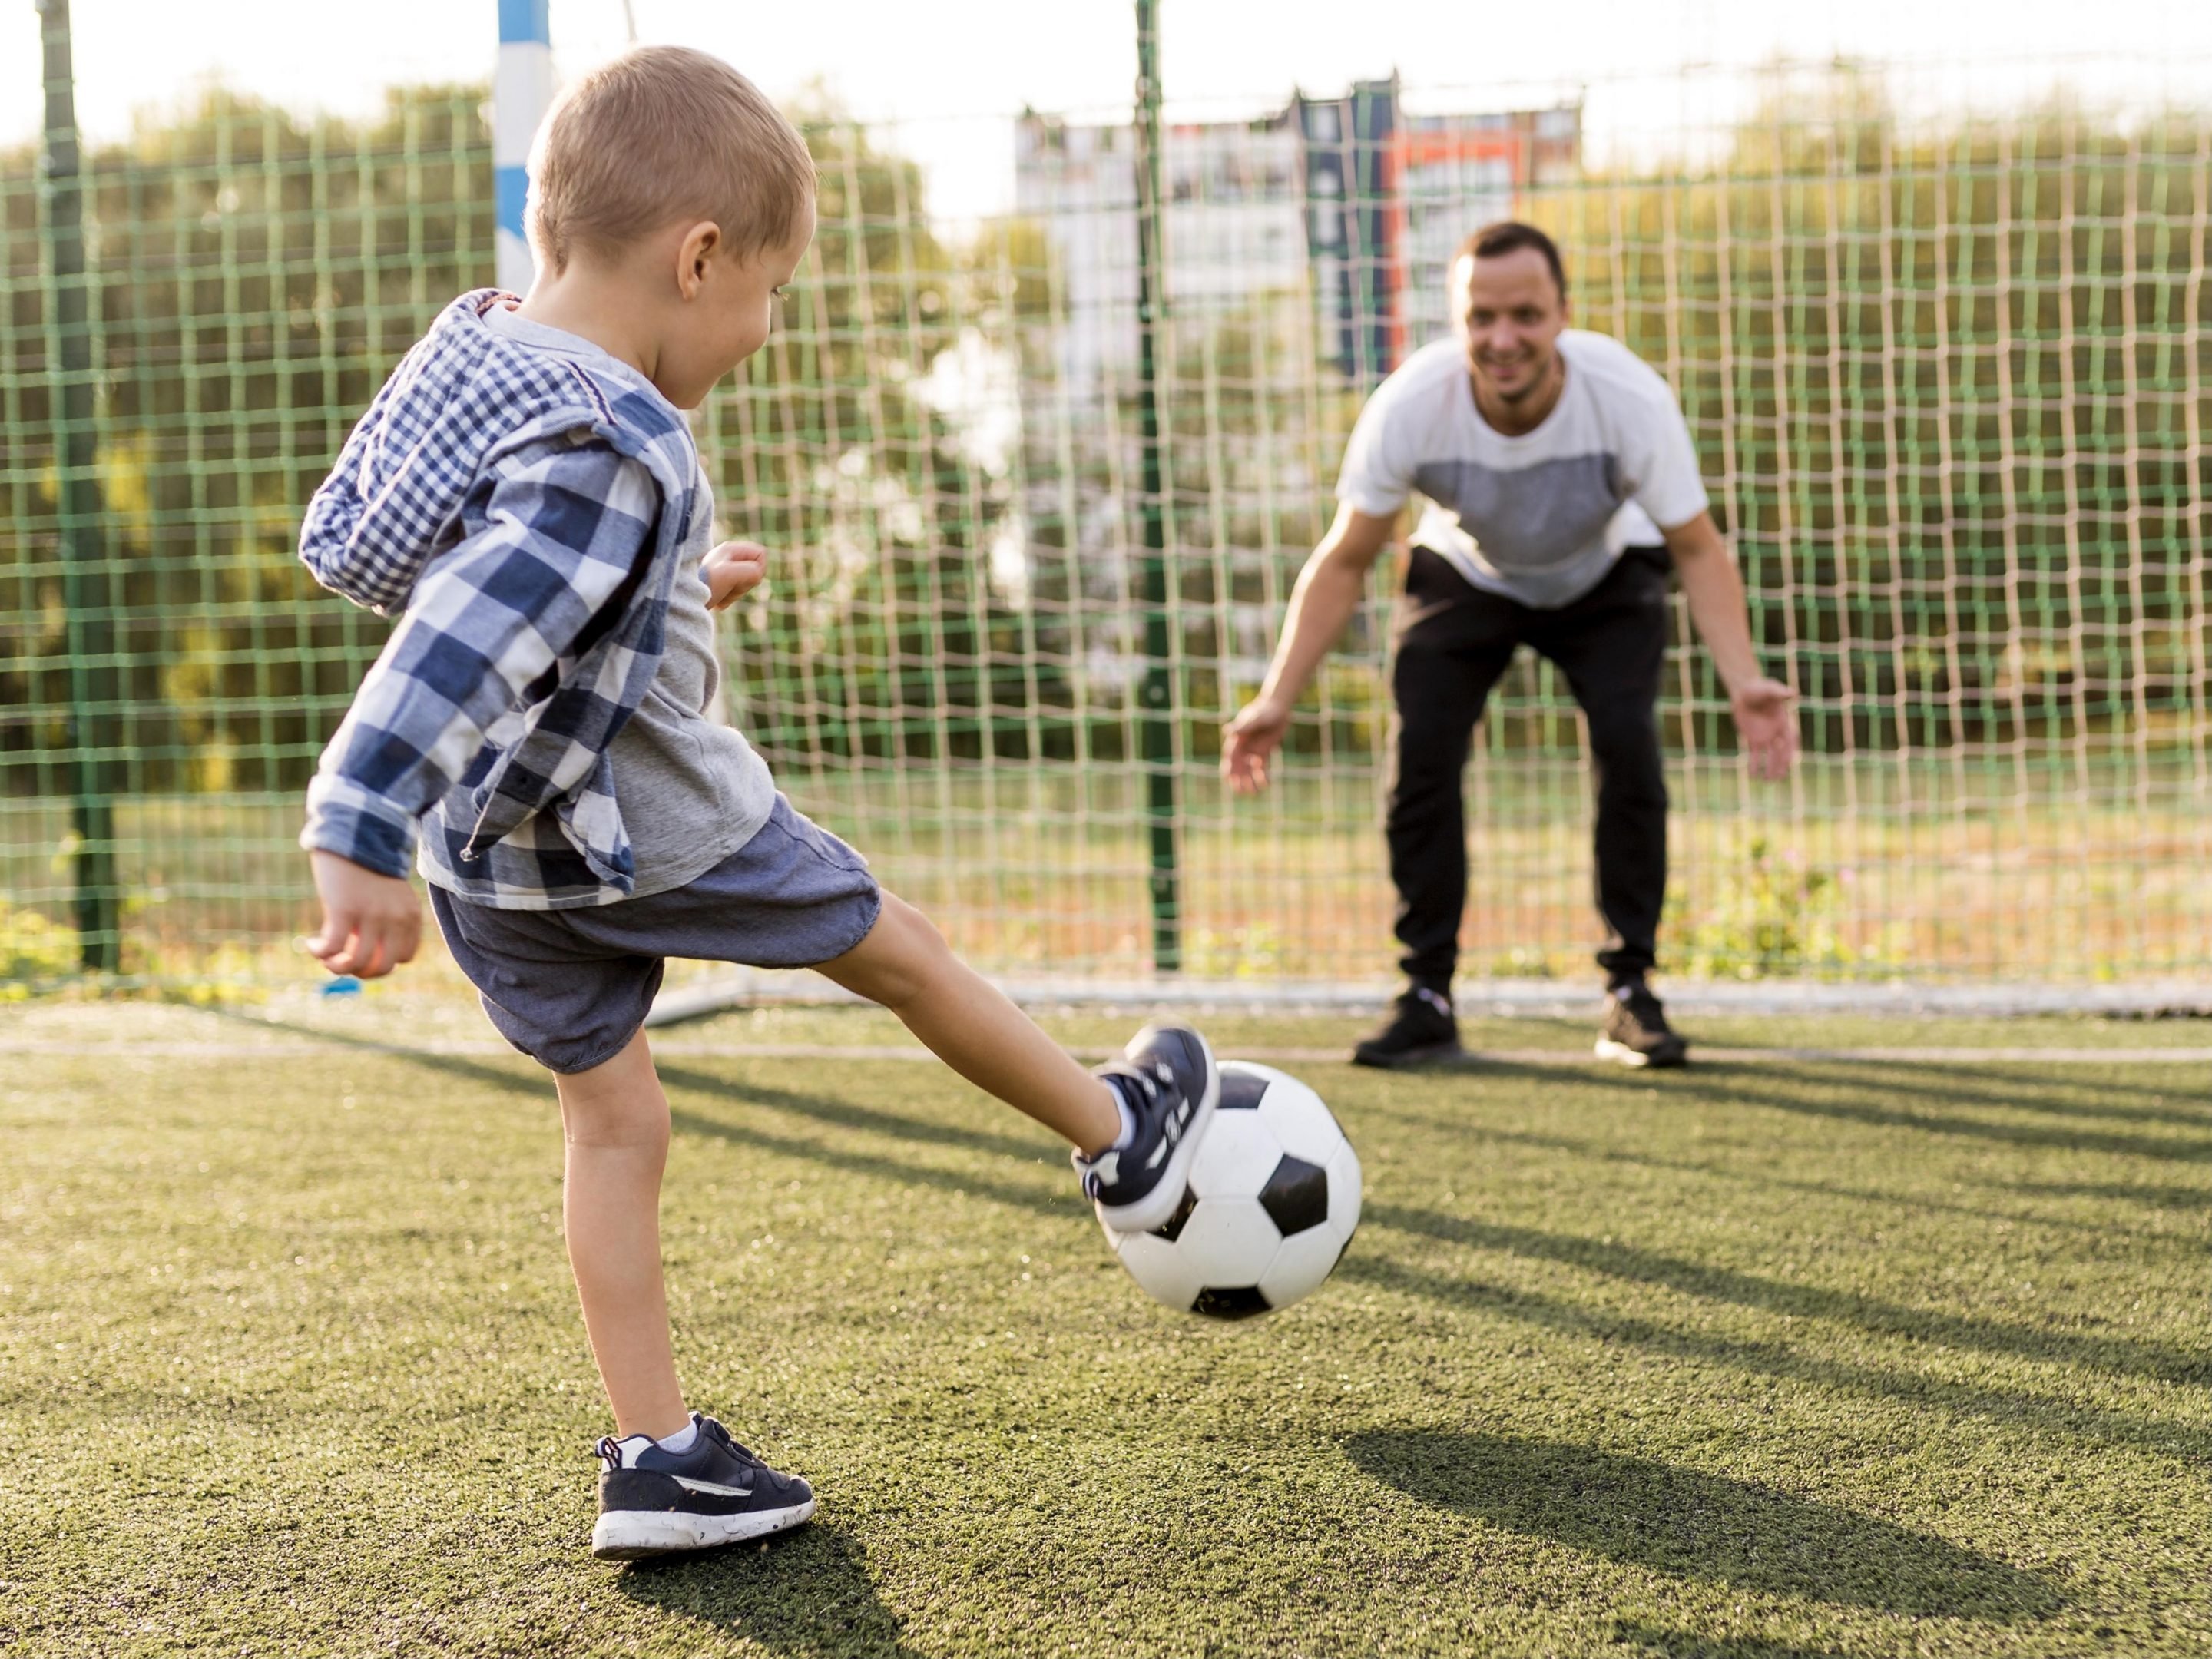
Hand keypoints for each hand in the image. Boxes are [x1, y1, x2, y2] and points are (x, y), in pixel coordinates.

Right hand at [303, 850, 420, 978]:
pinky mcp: (345, 910)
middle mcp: (395, 918)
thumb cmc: (366, 865)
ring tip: (324, 956)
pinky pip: (333, 948)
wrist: (353, 832)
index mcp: (410, 914)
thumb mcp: (388, 894)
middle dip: (360, 972)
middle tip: (341, 961)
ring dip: (336, 967)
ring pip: (356, 963)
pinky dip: (320, 954)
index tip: (362, 951)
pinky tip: (311, 945)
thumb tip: (366, 956)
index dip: (381, 961)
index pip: (404, 957)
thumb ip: (387, 919)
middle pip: (382, 967)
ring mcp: (371, 915)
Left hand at [702, 540, 767, 611]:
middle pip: (754, 571)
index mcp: (731, 549)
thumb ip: (750, 571)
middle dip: (745, 584)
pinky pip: (734, 592)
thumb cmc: (703, 584)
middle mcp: (727, 557)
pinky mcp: (718, 583)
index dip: (758, 569)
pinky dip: (728, 599)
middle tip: (729, 587)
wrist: (680, 598)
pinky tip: (716, 601)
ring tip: (720, 595)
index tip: (744, 579)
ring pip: (745, 583)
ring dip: (736, 594)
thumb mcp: (729, 575)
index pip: (760, 554)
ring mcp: (723, 570)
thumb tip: (758, 575)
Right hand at [1221, 695, 1291, 795]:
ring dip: (1250, 781)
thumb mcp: (1255, 719)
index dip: (1229, 768)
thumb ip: (1243, 727)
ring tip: (1254, 793)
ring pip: (1249, 770)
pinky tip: (1266, 784)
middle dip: (1239, 779)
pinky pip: (1262, 767)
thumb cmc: (1265, 710)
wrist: (1278, 708)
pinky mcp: (1264, 752)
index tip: (1228, 779)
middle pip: (1238, 767)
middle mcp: (1243, 747)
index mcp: (1237, 739)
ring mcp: (1253, 750)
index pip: (1230, 757)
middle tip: (1241, 792)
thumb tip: (1227, 731)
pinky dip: (1263, 776)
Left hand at [1729, 676, 1798, 780]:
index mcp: (1783, 722)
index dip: (1789, 751)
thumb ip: (1780, 693)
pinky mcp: (1752, 738)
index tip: (1789, 762)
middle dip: (1780, 765)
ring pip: (1769, 756)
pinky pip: (1754, 754)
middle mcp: (1776, 732)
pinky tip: (1753, 775)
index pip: (1789, 740)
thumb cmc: (1760, 688)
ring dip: (1769, 768)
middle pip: (1780, 752)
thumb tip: (1794, 692)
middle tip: (1779, 778)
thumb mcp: (1770, 689)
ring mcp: (1764, 736)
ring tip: (1768, 781)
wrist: (1744, 690)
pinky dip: (1754, 764)